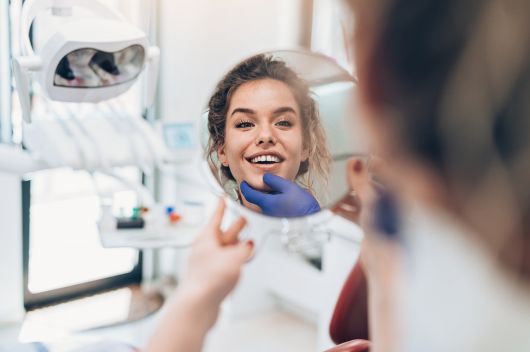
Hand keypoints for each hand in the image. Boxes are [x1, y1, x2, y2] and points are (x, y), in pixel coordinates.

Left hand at [145, 199, 252, 351]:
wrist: (196, 305)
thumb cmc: (209, 280)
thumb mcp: (234, 258)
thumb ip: (245, 249)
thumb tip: (249, 245)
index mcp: (207, 238)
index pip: (216, 216)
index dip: (221, 206)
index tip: (223, 198)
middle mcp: (205, 248)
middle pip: (222, 232)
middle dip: (235, 225)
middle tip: (244, 218)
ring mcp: (206, 263)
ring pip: (224, 248)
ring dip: (237, 244)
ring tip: (249, 241)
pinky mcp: (209, 276)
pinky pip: (224, 262)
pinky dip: (234, 259)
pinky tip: (240, 263)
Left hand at [240, 173, 320, 217]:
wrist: (312, 222)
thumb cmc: (302, 206)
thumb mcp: (289, 187)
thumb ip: (275, 181)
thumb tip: (265, 177)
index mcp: (267, 203)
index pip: (249, 194)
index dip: (245, 187)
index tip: (244, 182)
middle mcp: (266, 213)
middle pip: (257, 200)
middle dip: (259, 192)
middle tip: (266, 185)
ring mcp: (271, 219)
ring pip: (265, 205)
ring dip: (269, 198)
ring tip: (281, 193)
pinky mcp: (277, 223)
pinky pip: (271, 211)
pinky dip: (274, 205)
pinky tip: (285, 202)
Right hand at [346, 157, 401, 351]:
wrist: (385, 266)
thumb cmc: (388, 236)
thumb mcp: (372, 202)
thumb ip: (362, 182)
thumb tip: (356, 162)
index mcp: (399, 193)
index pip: (388, 169)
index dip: (372, 161)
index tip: (358, 154)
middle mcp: (392, 202)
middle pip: (372, 183)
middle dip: (355, 179)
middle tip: (341, 172)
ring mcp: (382, 215)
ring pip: (362, 198)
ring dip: (347, 195)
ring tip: (333, 191)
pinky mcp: (372, 226)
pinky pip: (356, 212)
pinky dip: (345, 209)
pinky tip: (333, 207)